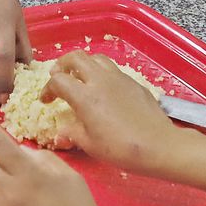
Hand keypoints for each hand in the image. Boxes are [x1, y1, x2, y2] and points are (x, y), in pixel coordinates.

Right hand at [42, 52, 183, 173]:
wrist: (158, 145)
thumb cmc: (121, 148)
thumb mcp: (89, 145)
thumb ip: (71, 133)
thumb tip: (61, 131)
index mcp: (85, 96)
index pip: (58, 80)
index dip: (47, 89)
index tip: (46, 100)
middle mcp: (100, 80)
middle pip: (75, 57)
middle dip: (62, 64)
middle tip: (58, 76)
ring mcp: (119, 78)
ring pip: (95, 58)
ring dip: (83, 64)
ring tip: (80, 78)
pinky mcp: (133, 81)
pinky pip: (112, 69)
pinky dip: (101, 72)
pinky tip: (104, 89)